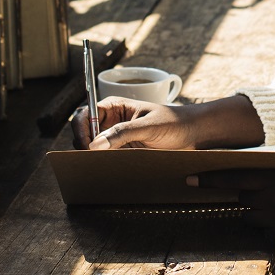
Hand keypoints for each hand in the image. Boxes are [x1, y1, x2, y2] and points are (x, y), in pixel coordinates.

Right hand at [73, 93, 264, 150]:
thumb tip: (95, 144)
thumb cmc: (174, 122)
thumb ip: (122, 133)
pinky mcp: (124, 151)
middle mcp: (111, 121)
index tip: (84, 143)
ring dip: (93, 156)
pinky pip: (106, 158)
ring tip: (100, 164)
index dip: (79, 128)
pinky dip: (104, 163)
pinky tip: (110, 169)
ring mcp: (116, 138)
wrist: (194, 134)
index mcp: (114, 106)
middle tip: (90, 158)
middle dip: (83, 144)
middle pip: (85, 132)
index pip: (85, 114)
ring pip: (94, 148)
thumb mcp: (148, 126)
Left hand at [191, 164, 274, 258]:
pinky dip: (271, 224)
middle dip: (223, 192)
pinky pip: (269, 229)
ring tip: (257, 206)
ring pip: (251, 215)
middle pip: (240, 196)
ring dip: (252, 211)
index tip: (194, 175)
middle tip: (197, 188)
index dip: (214, 176)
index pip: (239, 175)